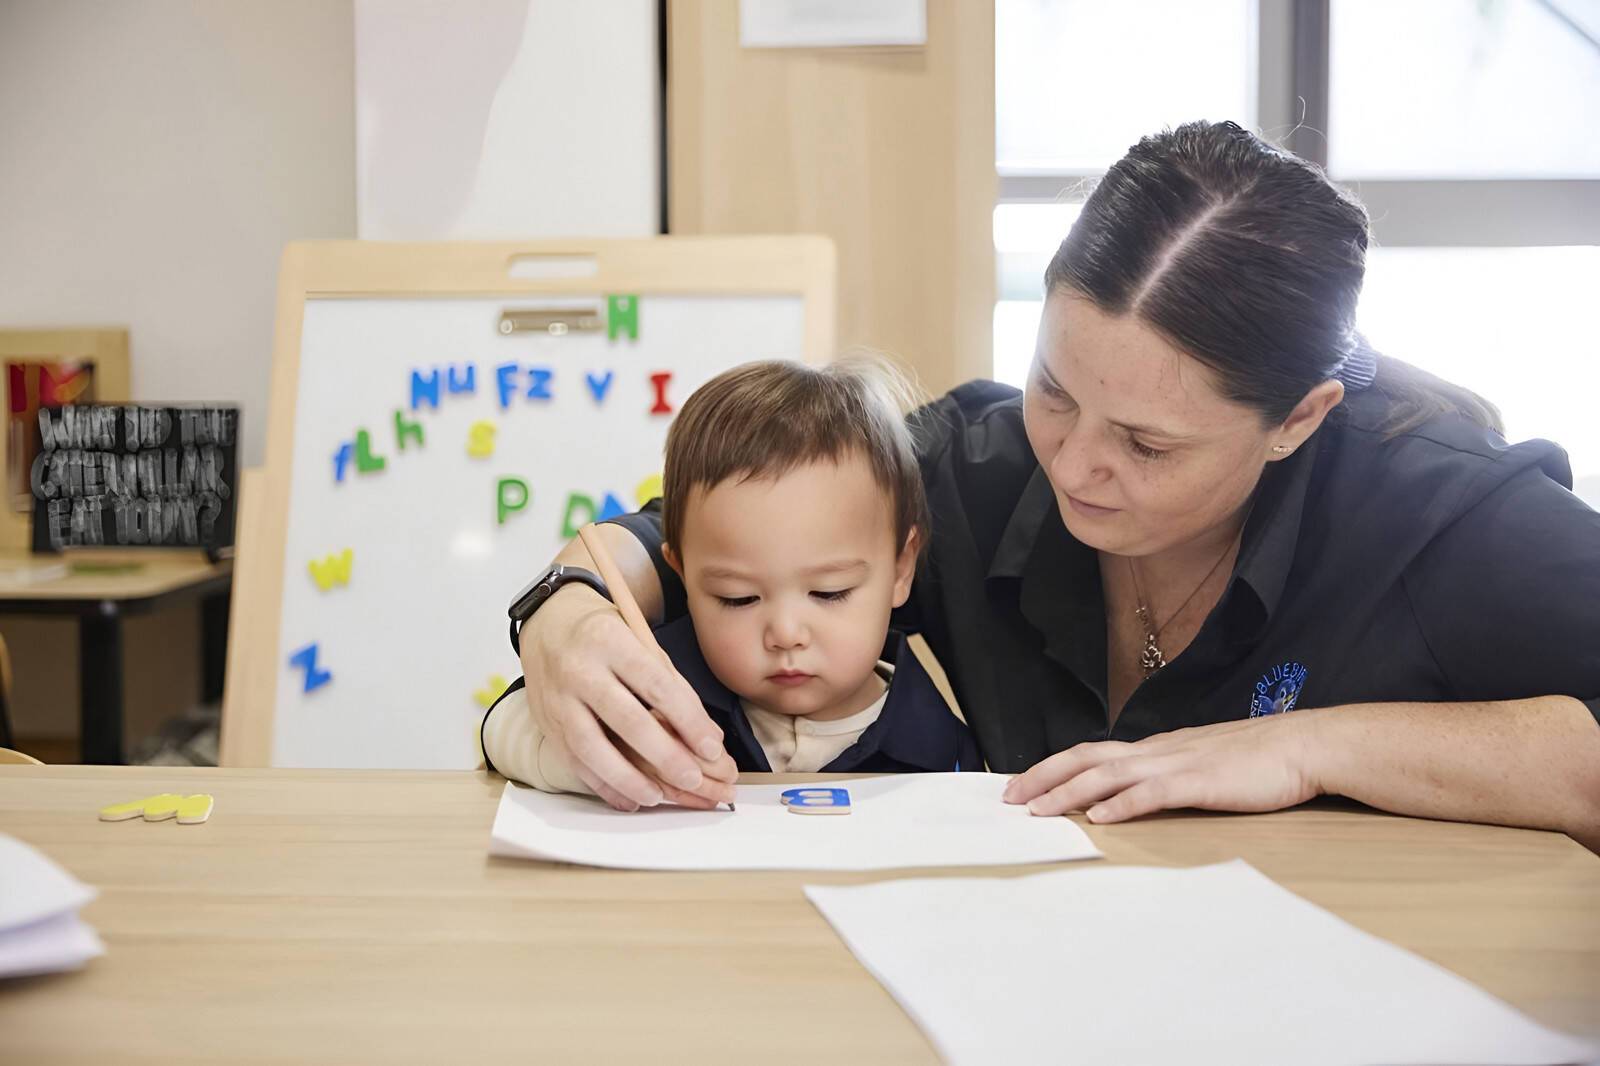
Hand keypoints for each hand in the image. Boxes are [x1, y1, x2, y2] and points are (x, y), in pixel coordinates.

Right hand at [519, 586, 733, 810]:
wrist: (549, 625)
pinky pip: (573, 761)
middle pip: (626, 719)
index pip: (656, 685)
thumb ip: (671, 685)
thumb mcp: (640, 641)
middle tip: (693, 779)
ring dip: (627, 778)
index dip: (687, 720)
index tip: (712, 748)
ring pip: (591, 747)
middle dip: (663, 755)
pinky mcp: (547, 723)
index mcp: (611, 641)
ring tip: (658, 797)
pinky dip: (602, 785)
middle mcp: (580, 670)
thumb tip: (706, 735)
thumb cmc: (605, 635)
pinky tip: (628, 799)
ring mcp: (558, 699)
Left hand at [1002, 713, 1325, 822]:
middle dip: (1045, 777)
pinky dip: (1124, 805)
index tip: (1022, 784)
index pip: (1092, 752)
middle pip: (1087, 758)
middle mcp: (1158, 750)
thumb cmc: (1257, 759)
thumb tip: (1137, 790)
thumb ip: (1168, 773)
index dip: (1054, 767)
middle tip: (1009, 797)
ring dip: (1071, 792)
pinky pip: (1154, 793)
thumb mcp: (1201, 762)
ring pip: (1111, 774)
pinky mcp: (1201, 782)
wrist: (1303, 746)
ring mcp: (1178, 764)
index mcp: (1157, 747)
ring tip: (1039, 809)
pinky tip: (1101, 818)